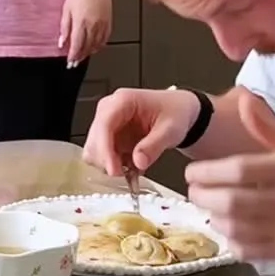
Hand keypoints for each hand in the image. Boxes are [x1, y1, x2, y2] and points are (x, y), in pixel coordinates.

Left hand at [59, 0, 111, 65]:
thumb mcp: (66, 9)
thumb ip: (64, 27)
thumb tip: (62, 42)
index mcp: (80, 23)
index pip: (77, 45)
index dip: (73, 56)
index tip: (69, 62)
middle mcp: (93, 25)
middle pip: (87, 47)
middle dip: (80, 57)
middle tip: (75, 62)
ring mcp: (102, 24)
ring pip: (97, 45)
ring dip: (90, 52)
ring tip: (84, 56)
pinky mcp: (109, 21)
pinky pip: (105, 38)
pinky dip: (100, 45)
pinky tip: (95, 47)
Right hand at [83, 87, 199, 176]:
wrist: (180, 112)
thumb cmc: (175, 111)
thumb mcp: (171, 129)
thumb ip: (154, 145)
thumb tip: (138, 161)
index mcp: (123, 101)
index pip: (104, 124)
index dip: (105, 149)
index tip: (113, 169)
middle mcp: (110, 111)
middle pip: (94, 140)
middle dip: (107, 161)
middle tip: (124, 174)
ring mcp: (109, 126)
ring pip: (95, 152)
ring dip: (110, 165)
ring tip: (132, 169)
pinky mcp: (111, 139)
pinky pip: (103, 158)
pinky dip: (115, 166)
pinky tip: (132, 167)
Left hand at [185, 89, 274, 260]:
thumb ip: (266, 127)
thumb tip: (243, 100)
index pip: (238, 170)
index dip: (208, 172)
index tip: (192, 172)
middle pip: (231, 202)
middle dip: (203, 196)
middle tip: (193, 191)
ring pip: (236, 228)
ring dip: (215, 218)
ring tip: (210, 208)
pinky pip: (250, 251)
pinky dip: (232, 242)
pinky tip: (229, 232)